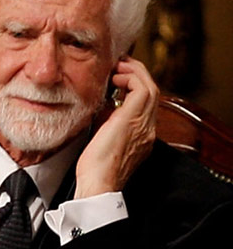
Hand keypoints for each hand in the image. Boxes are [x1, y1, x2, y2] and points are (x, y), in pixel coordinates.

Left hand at [74, 56, 158, 198]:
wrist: (98, 184)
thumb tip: (100, 109)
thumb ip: (108, 125)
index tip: (118, 78)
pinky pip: (142, 89)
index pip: (145, 104)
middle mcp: (147, 129)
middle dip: (137, 74)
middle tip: (120, 64)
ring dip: (135, 73)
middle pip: (152, 92)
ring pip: (151, 88)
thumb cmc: (95, 170)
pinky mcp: (133, 120)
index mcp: (141, 136)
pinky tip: (116, 78)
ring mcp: (144, 125)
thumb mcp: (104, 142)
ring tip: (119, 67)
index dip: (134, 86)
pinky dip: (130, 78)